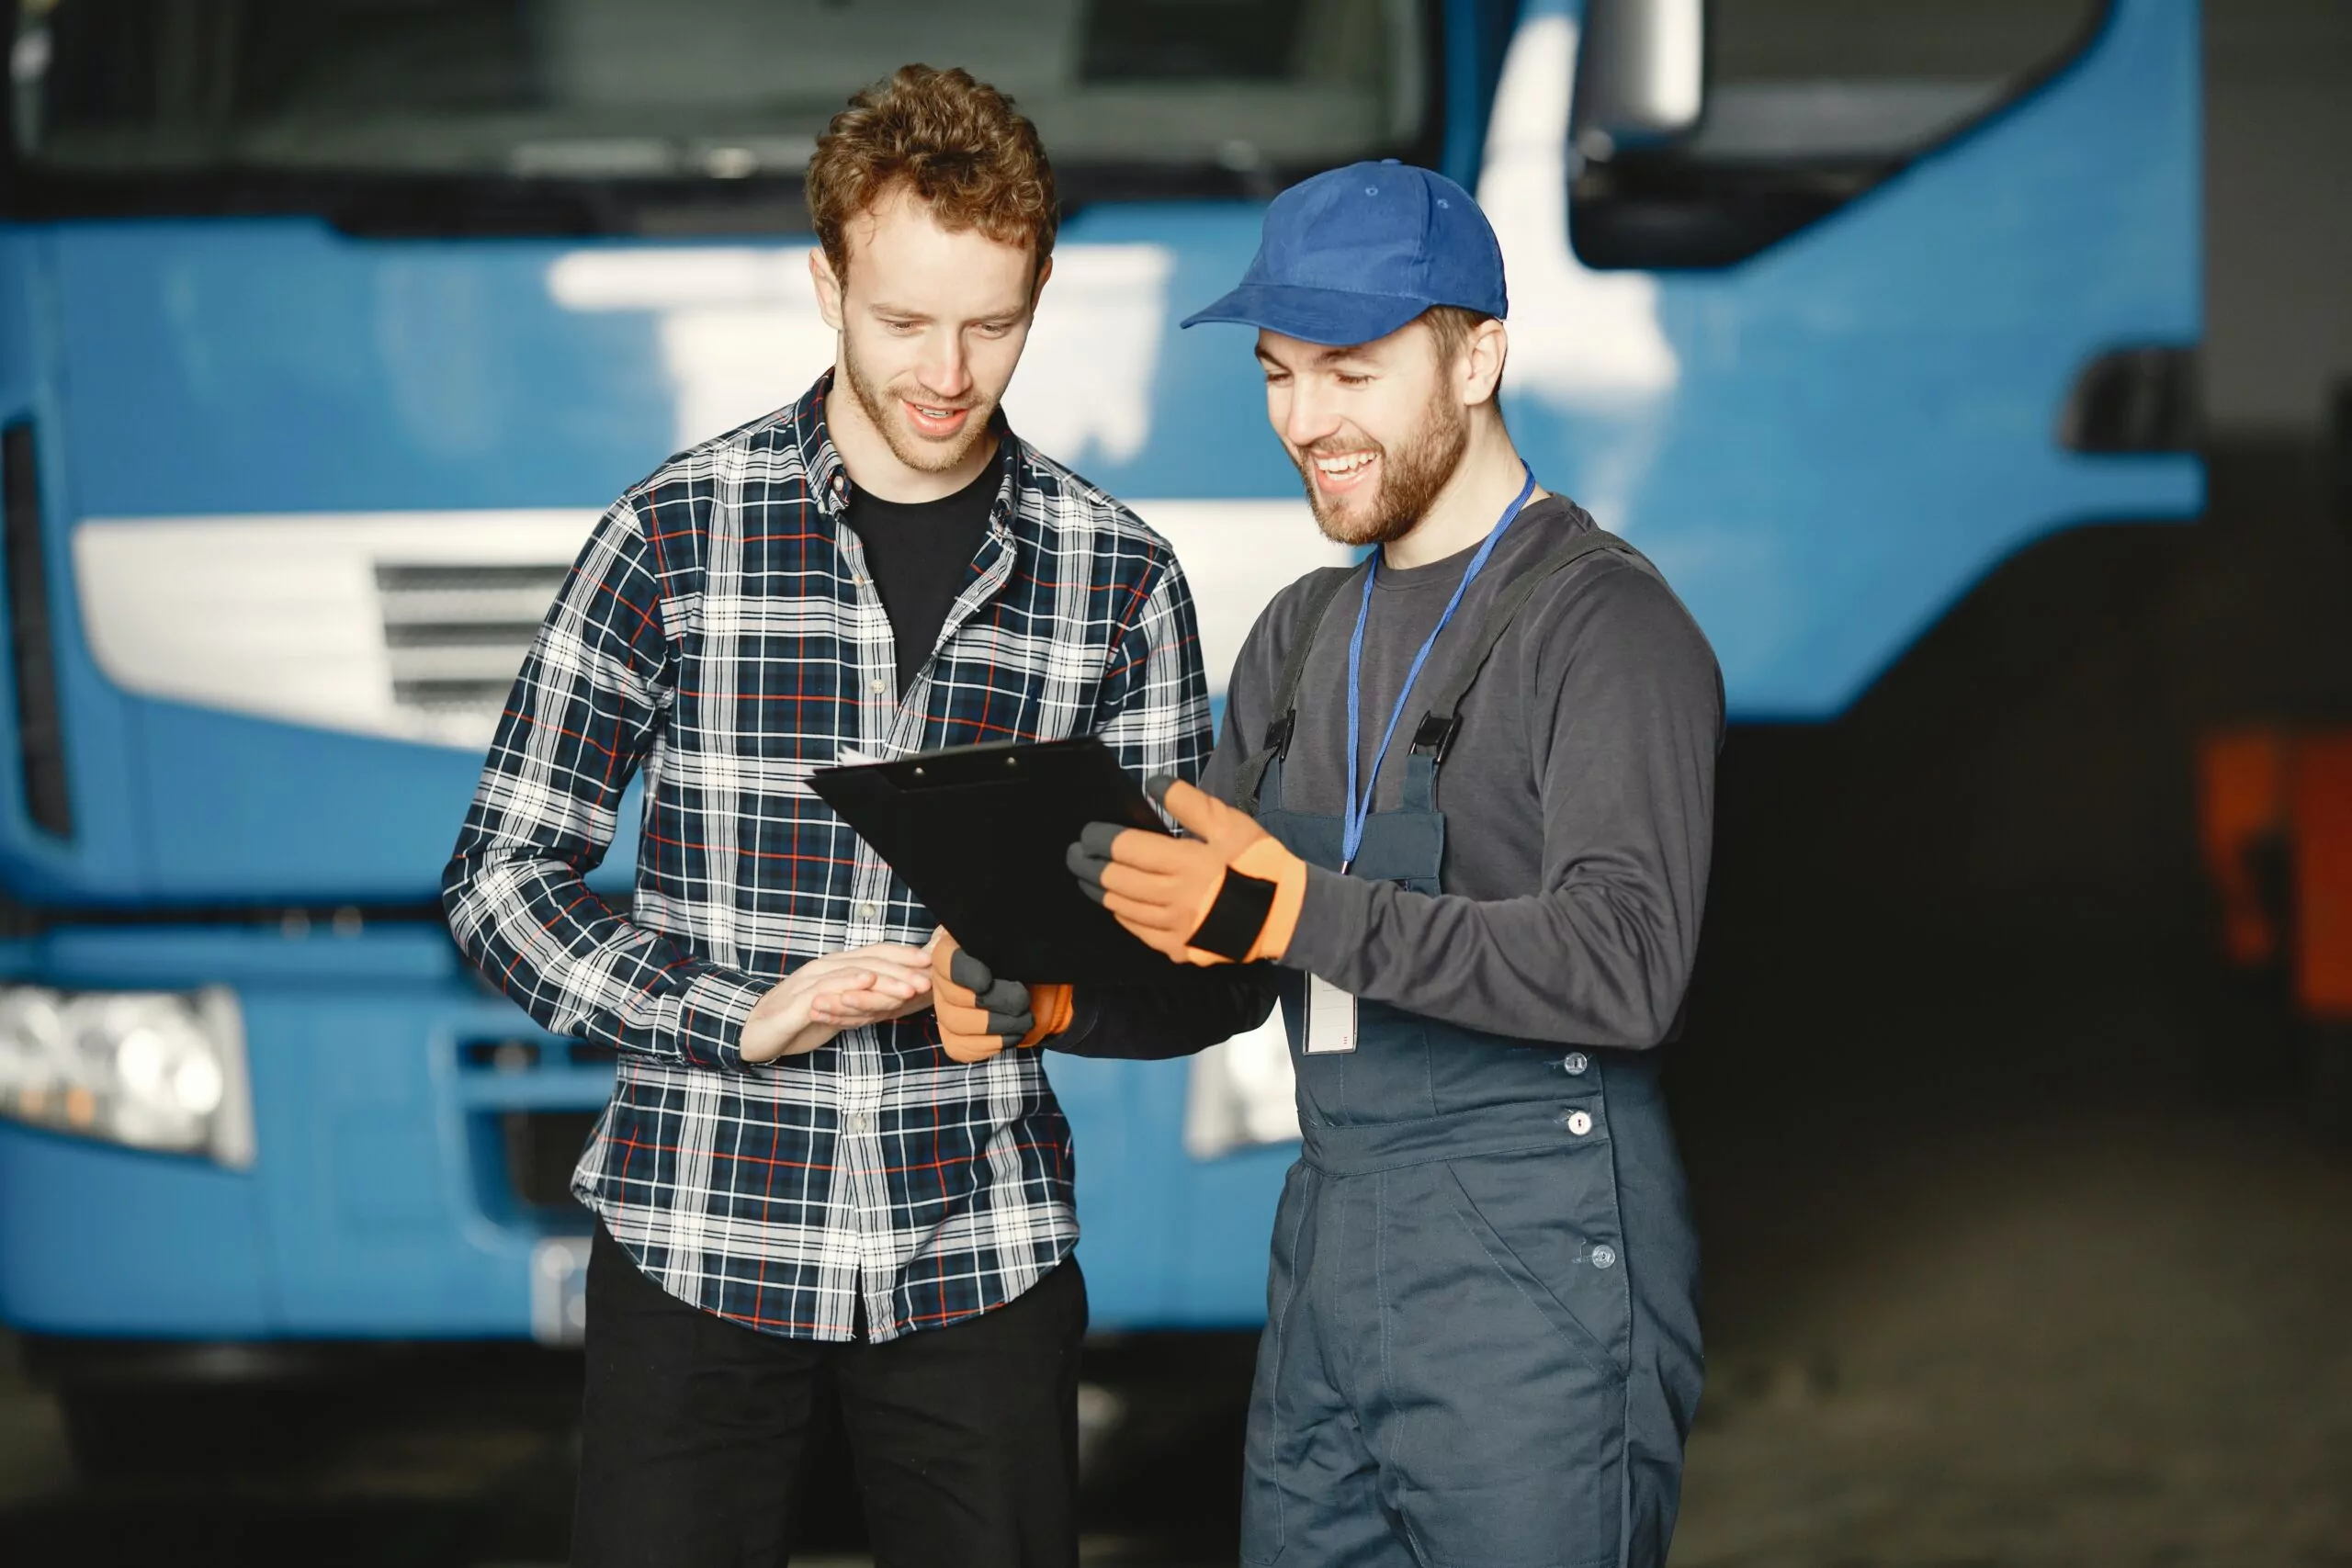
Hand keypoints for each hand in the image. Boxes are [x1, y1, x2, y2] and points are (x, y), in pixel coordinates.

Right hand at [739, 944, 934, 1063]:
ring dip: (884, 980)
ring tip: (909, 988)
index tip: (932, 962)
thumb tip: (899, 999)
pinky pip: (827, 991)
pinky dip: (848, 985)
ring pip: (853, 975)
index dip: (904, 956)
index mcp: (837, 968)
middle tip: (929, 979)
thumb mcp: (839, 1011)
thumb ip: (864, 1002)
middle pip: (870, 962)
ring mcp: (811, 983)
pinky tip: (866, 984)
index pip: (875, 955)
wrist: (754, 1032)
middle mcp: (826, 968)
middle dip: (903, 970)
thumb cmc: (798, 1021)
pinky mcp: (799, 1002)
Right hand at [930, 931, 1073, 1063]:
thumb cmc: (1027, 956)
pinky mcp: (955, 1037)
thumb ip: (1011, 927)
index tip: (988, 980)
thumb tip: (1019, 920)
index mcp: (954, 948)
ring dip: (997, 1026)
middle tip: (1023, 1000)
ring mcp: (945, 1011)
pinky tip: (1012, 1033)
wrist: (1038, 985)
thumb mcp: (1022, 937)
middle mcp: (941, 980)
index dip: (964, 973)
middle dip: (994, 1004)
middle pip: (951, 1001)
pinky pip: (962, 1048)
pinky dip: (991, 1044)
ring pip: (956, 1026)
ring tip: (1024, 1018)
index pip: (945, 962)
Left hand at [1068, 777, 1304, 965]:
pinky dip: (1120, 914)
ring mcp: (1172, 929)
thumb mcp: (1230, 823)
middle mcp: (1171, 899)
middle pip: (1113, 880)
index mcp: (1183, 863)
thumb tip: (1153, 784)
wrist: (1286, 915)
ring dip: (1098, 890)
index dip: (1098, 839)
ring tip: (1088, 877)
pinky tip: (1116, 903)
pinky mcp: (1177, 949)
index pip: (1123, 849)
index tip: (1086, 833)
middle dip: (1087, 864)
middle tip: (1075, 854)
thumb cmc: (1259, 863)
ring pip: (1119, 908)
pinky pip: (1137, 931)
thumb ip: (1188, 803)